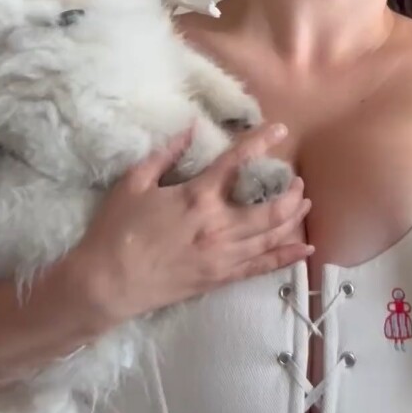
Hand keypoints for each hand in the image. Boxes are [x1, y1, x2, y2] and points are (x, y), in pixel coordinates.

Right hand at [71, 122, 311, 327]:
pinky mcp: (219, 278)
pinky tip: (305, 249)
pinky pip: (261, 268)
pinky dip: (286, 257)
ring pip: (271, 235)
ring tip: (304, 204)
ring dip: (293, 218)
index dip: (262, 142)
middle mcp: (217, 225)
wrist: (106, 284)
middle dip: (289, 191)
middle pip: (269, 206)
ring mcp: (222, 255)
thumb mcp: (134, 183)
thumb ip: (165, 154)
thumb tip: (190, 127)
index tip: (280, 130)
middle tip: (297, 180)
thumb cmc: (116, 231)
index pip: (238, 162)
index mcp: (196, 196)